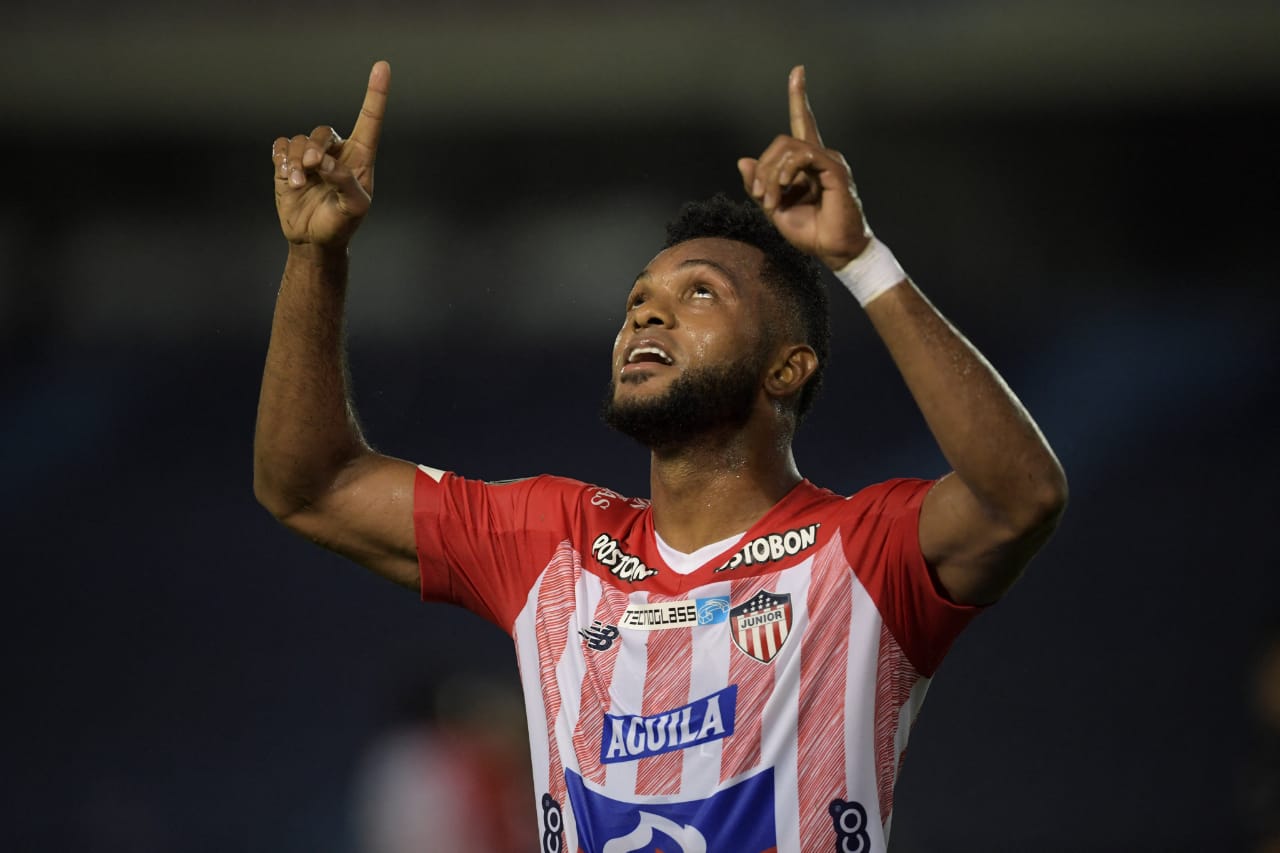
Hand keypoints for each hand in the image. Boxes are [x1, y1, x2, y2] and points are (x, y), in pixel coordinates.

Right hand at [271, 61, 389, 246]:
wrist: (314, 240)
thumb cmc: (341, 224)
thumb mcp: (354, 208)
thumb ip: (345, 182)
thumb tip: (324, 162)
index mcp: (361, 158)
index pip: (370, 120)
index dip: (376, 93)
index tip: (382, 66)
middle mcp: (337, 152)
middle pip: (323, 132)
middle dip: (315, 148)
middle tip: (312, 168)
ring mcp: (311, 157)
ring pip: (299, 141)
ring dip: (295, 161)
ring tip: (296, 184)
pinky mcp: (288, 163)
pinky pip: (281, 146)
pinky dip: (280, 159)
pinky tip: (286, 177)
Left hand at [738, 66, 870, 269]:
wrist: (834, 251)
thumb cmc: (810, 232)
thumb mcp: (775, 208)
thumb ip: (759, 186)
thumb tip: (743, 161)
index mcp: (808, 164)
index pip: (803, 122)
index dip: (799, 96)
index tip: (798, 71)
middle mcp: (821, 156)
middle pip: (781, 141)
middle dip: (762, 169)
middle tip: (760, 197)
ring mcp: (829, 161)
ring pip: (788, 148)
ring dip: (770, 176)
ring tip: (770, 201)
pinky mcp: (835, 169)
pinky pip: (802, 156)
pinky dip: (784, 173)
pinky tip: (784, 192)